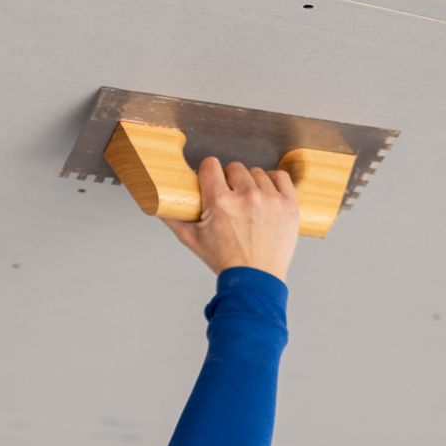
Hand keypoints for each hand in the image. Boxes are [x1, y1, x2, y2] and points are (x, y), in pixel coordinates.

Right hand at [159, 156, 299, 281]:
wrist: (255, 280)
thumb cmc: (225, 261)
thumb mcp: (192, 240)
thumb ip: (173, 218)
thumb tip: (157, 203)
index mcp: (220, 202)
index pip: (211, 165)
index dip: (208, 172)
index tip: (211, 181)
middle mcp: (246, 197)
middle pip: (235, 167)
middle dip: (230, 181)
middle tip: (231, 199)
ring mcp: (270, 200)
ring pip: (257, 172)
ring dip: (252, 184)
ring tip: (249, 204)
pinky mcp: (288, 205)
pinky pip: (280, 177)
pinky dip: (273, 183)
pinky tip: (267, 195)